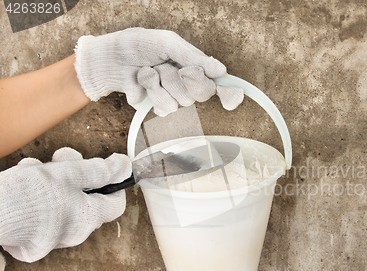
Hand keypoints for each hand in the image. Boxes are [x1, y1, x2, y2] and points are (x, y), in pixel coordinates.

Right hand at [0, 148, 131, 261]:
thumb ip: (99, 171)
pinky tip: (22, 182)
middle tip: (60, 158)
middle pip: (86, 199)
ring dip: (52, 180)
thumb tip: (125, 167)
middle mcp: (72, 234)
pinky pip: (41, 212)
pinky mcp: (29, 239)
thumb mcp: (68, 174)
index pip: (115, 204)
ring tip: (34, 169)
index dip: (113, 183)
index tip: (105, 167)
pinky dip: (35, 195)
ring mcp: (49, 239)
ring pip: (61, 201)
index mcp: (86, 219)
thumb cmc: (27, 195)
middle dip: (75, 173)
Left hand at [74, 27, 243, 115]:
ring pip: (179, 102)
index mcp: (195, 67)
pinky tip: (141, 81)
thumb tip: (221, 70)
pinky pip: (162, 108)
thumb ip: (193, 56)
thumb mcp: (168, 43)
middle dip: (182, 77)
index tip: (232, 100)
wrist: (111, 58)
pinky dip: (149, 89)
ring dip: (160, 82)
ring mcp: (173, 98)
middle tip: (168, 66)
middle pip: (201, 94)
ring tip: (149, 70)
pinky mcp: (156, 108)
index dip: (228, 94)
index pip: (218, 85)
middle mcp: (187, 85)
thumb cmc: (140, 45)